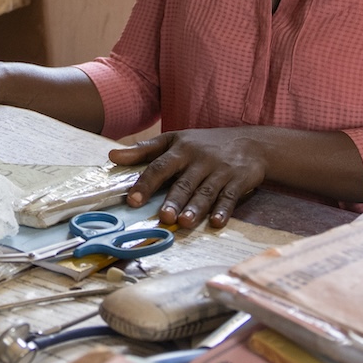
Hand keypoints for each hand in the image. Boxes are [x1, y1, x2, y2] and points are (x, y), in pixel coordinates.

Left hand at [108, 128, 268, 229]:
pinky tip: (216, 223)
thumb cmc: (205, 144)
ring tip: (184, 223)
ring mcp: (220, 171)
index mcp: (180, 150)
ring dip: (195, 208)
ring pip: (206, 191)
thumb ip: (143, 150)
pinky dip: (223, 210)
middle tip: (164, 216)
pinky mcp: (239, 180)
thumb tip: (112, 156)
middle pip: (184, 182)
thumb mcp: (174, 139)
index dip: (146, 183)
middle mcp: (199, 160)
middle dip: (174, 200)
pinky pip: (230, 197)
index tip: (133, 200)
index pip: (159, 166)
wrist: (251, 142)